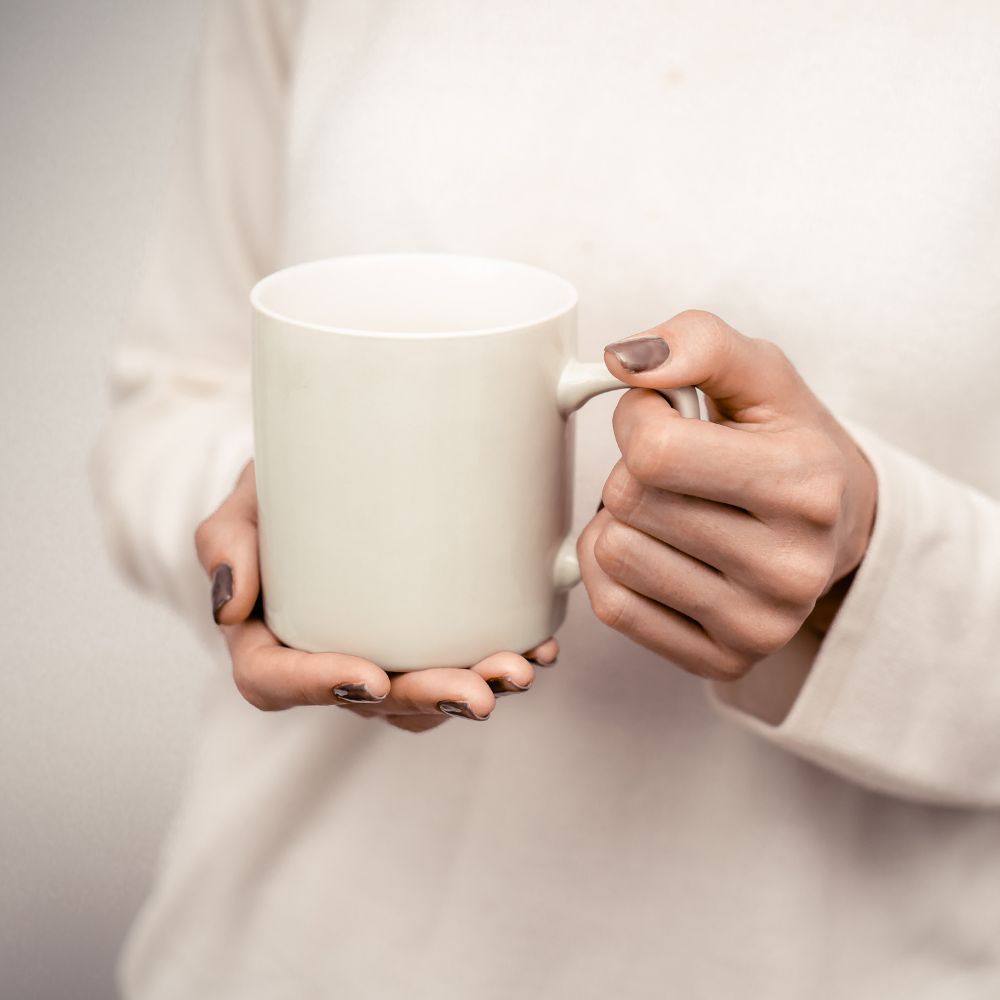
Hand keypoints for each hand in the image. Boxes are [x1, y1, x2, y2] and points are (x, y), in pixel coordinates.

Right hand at [195, 462, 557, 731]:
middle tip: (482, 692)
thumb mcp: (241, 505)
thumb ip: (224, 542)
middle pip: (372, 701)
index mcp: (269, 641)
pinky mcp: (423, 638)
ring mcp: (380, 654)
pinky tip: (540, 648)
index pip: (279, 682)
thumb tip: (230, 602)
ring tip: (522, 669)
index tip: (371, 677)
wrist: (322, 480)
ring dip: (477, 687)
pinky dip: (500, 658)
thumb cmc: (275, 499)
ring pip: (424, 695)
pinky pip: (458, 662)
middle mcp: (327, 661)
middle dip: (430, 699)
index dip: (324, 687)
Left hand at [578, 310, 876, 681]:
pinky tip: (655, 551)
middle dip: (634, 471)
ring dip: (621, 521)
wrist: (837, 528)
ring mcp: (758, 624)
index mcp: (805, 485)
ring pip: (612, 555)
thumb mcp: (762, 374)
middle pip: (627, 502)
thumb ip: (698, 342)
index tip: (662, 416)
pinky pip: (612, 607)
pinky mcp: (724, 660)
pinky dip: (613, 570)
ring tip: (672, 511)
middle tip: (678, 472)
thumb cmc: (788, 442)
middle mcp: (790, 568)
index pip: (654, 451)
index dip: (637, 418)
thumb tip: (623, 359)